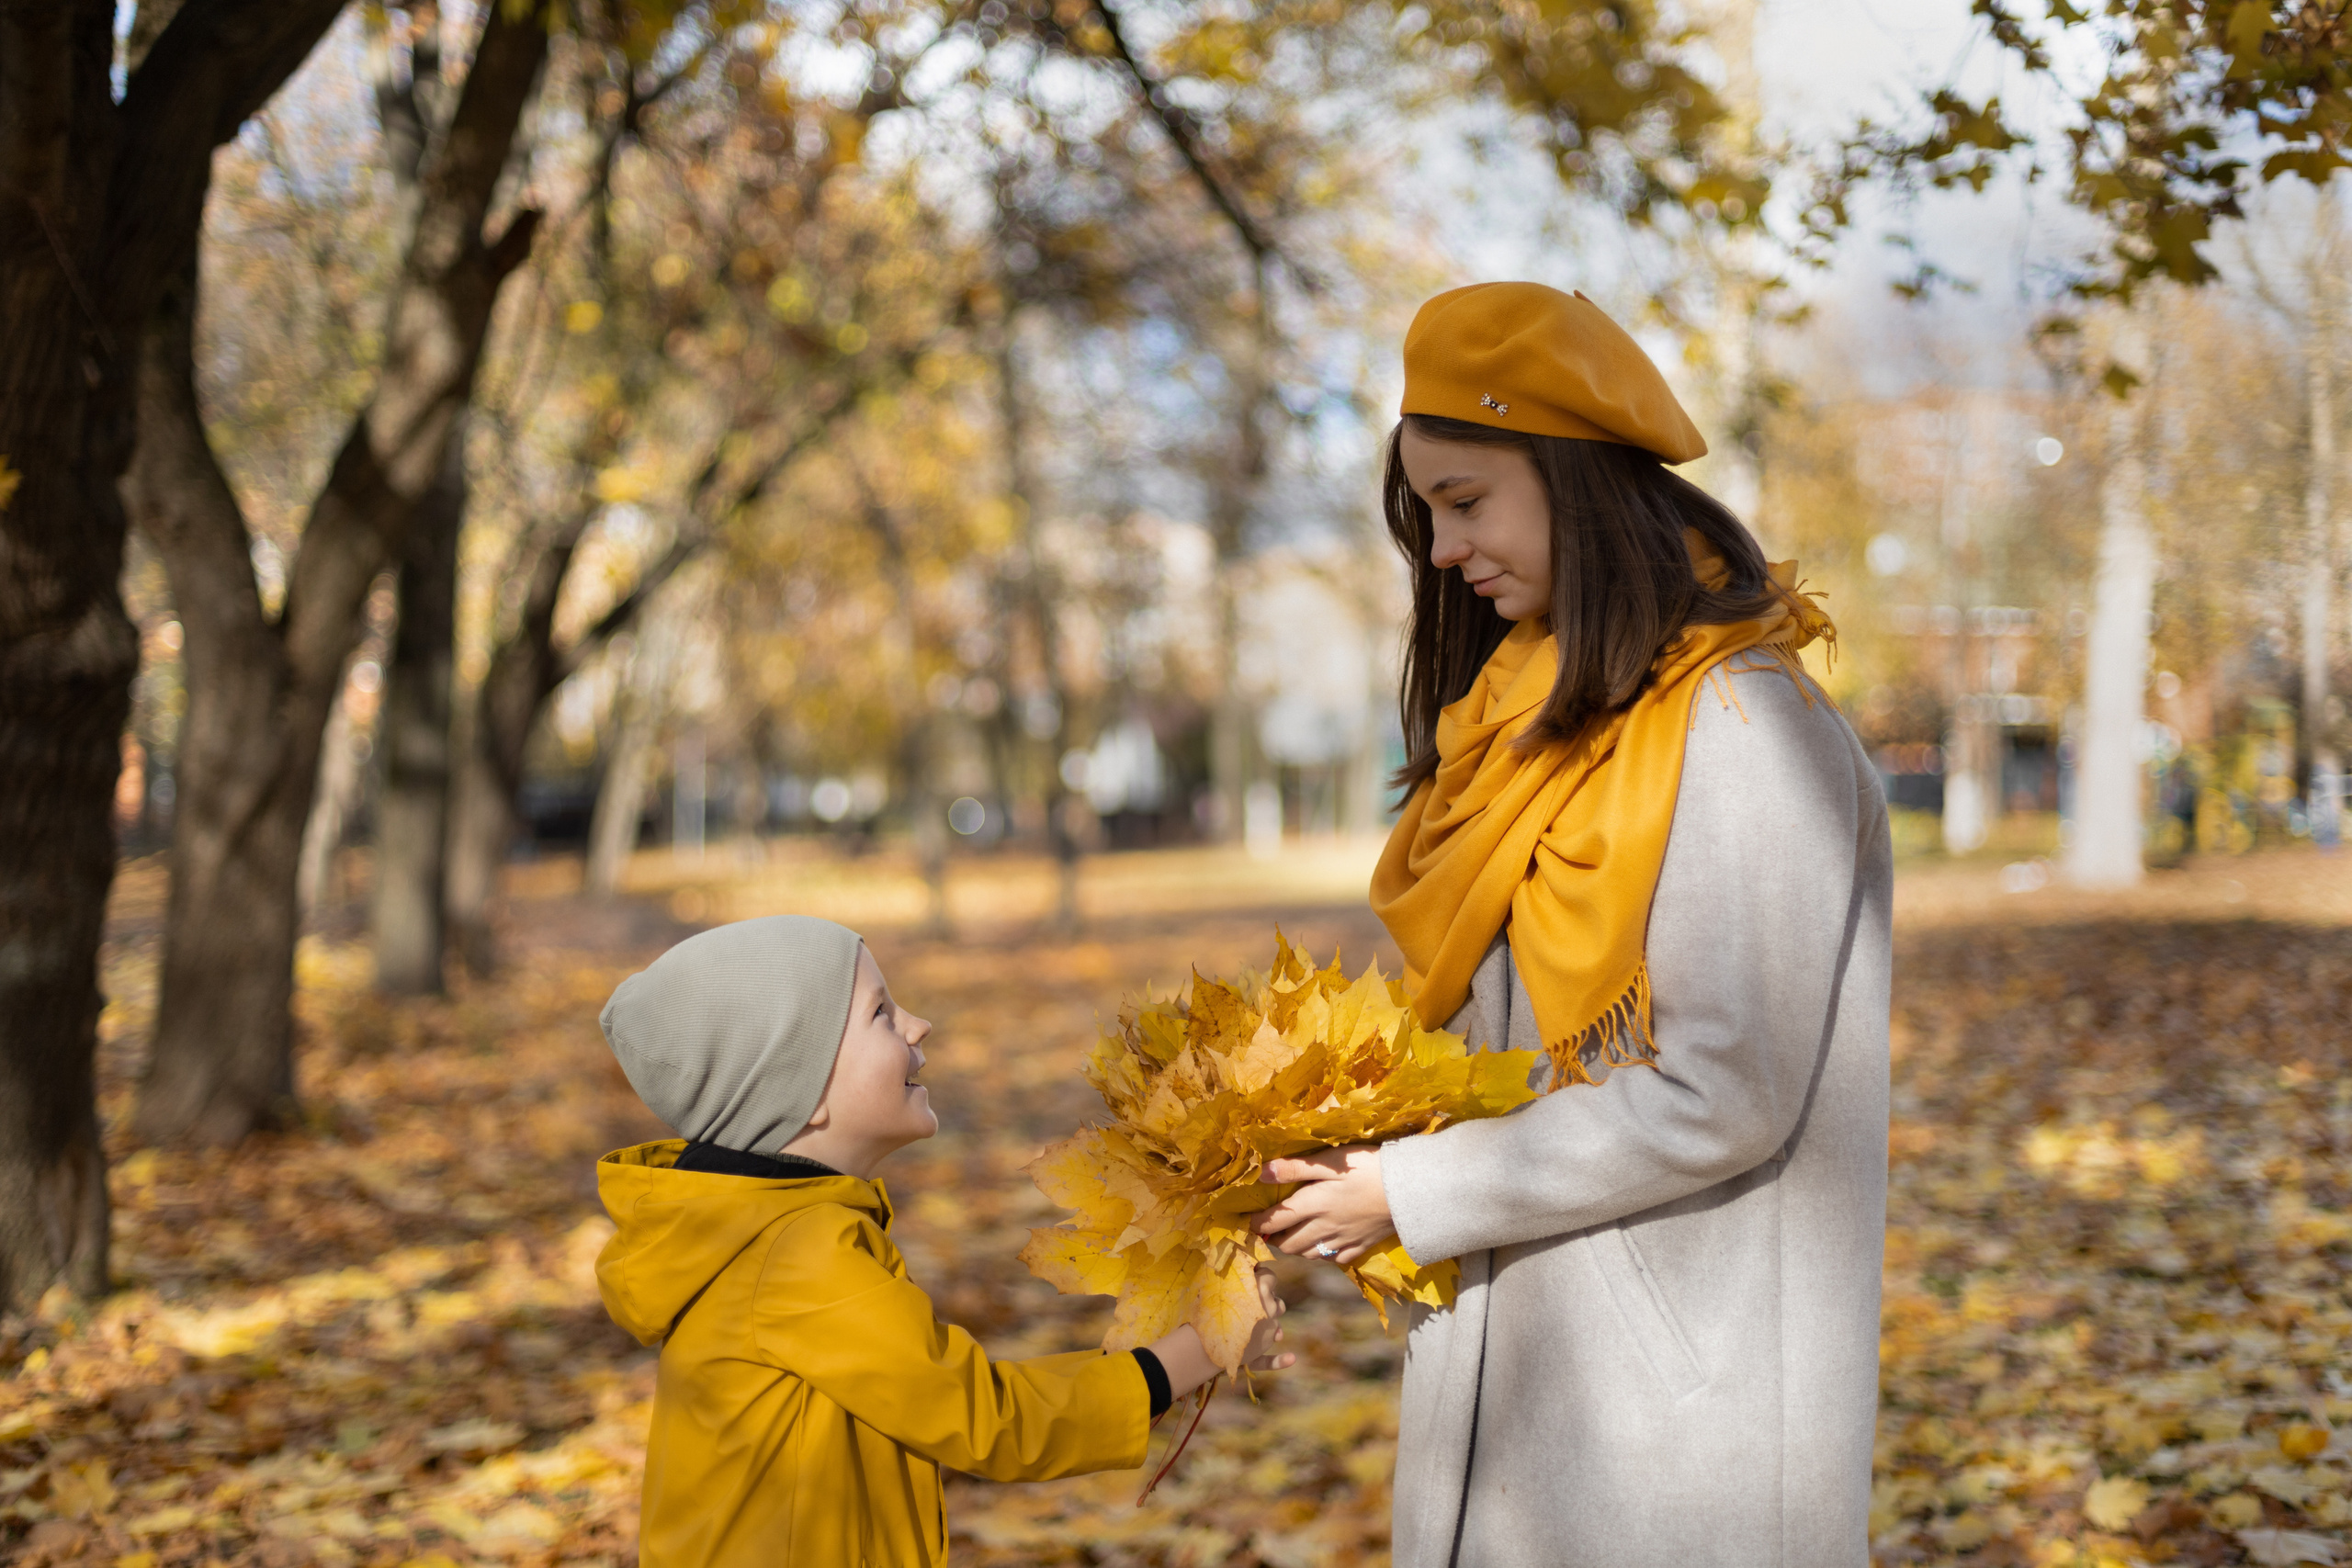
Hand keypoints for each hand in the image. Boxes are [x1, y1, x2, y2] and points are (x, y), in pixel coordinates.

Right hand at [1144, 1266, 1292, 1400]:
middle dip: (1267, 1299)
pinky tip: (1291, 1358)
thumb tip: (1251, 1263)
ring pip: (1276, 1324)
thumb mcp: (1224, 1282)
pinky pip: (1271, 1360)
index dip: (1261, 1276)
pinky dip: (1281, 1360)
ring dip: (1272, 1322)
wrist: (1198, 1338)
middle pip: (1277, 1301)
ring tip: (1256, 1322)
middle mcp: (1269, 1310)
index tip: (1252, 1276)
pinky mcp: (1258, 1353)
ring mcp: (1267, 1333)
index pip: (1270, 1276)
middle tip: (1248, 1299)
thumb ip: (1241, 1273)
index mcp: (1261, 1289)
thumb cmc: (1207, 1305)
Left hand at [1253, 1144, 1393, 1266]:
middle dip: (1274, 1238)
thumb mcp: (1332, 1160)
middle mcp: (1324, 1228)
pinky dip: (1321, 1255)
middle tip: (1269, 1229)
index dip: (1257, 1223)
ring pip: (1308, 1254)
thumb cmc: (1370, 1168)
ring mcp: (1343, 1241)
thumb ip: (1296, 1168)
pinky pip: (1333, 1260)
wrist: (1412, 1191)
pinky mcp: (1361, 1247)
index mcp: (1314, 1204)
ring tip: (1291, 1237)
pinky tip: (1322, 1245)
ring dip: (1295, 1248)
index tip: (1248, 1221)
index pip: (1275, 1220)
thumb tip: (1262, 1173)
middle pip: (1289, 1243)